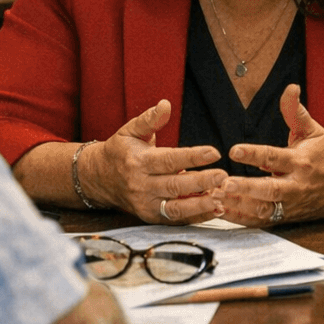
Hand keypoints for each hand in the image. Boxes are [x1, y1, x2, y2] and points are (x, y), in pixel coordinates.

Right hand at [81, 100, 226, 223]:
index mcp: (138, 161)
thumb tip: (166, 104)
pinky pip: (176, 219)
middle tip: (223, 177)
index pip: (169, 159)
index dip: (192, 156)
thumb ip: (150, 119)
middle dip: (201, 182)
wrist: (99, 178)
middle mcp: (141, 185)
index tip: (214, 152)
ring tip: (222, 198)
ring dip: (201, 205)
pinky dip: (196, 216)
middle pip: (175, 185)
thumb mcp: (130, 130)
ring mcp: (145, 204)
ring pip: (176, 208)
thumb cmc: (120, 151)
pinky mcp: (150, 216)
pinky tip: (214, 210)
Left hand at [214, 85, 323, 225]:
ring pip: (265, 209)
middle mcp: (296, 185)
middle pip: (270, 189)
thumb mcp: (314, 130)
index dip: (254, 154)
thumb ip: (296, 111)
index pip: (274, 157)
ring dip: (240, 206)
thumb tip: (290, 87)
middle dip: (247, 188)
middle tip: (224, 184)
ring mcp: (292, 204)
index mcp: (301, 161)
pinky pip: (263, 221)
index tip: (234, 150)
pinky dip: (243, 219)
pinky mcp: (288, 217)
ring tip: (216, 200)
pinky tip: (223, 212)